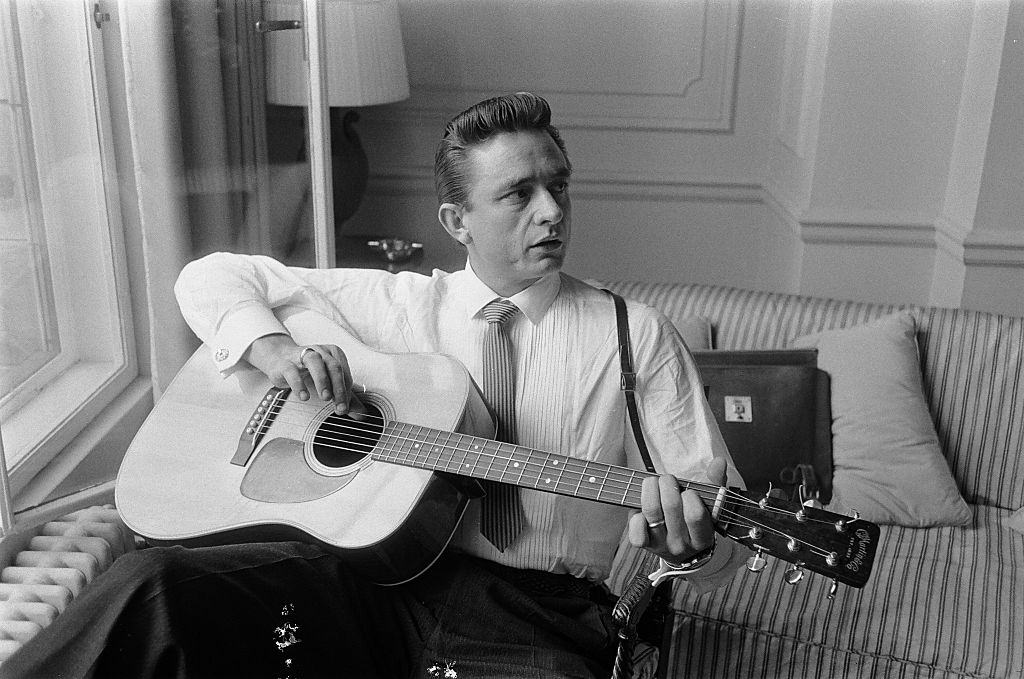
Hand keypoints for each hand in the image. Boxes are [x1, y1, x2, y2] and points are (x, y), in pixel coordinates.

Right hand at [243, 334, 365, 416]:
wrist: (279, 359)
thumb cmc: (307, 370)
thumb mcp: (328, 382)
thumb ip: (344, 397)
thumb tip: (362, 413)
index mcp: (333, 354)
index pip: (344, 372)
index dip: (347, 391)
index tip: (346, 408)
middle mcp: (320, 351)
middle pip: (334, 366)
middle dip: (339, 388)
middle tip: (340, 407)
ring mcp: (301, 355)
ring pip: (315, 362)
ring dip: (322, 380)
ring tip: (325, 398)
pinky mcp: (285, 363)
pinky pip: (292, 371)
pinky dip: (299, 384)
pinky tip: (304, 397)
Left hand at [627, 457, 726, 564]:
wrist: (683, 554)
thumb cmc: (695, 523)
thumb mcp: (709, 507)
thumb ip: (714, 484)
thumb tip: (719, 462)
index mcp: (702, 536)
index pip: (695, 514)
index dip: (690, 496)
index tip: (688, 490)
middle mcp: (682, 543)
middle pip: (671, 507)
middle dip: (667, 484)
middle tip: (667, 479)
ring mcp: (662, 544)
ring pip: (652, 511)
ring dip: (650, 490)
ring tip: (653, 483)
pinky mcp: (645, 544)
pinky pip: (636, 532)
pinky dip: (635, 516)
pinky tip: (641, 508)